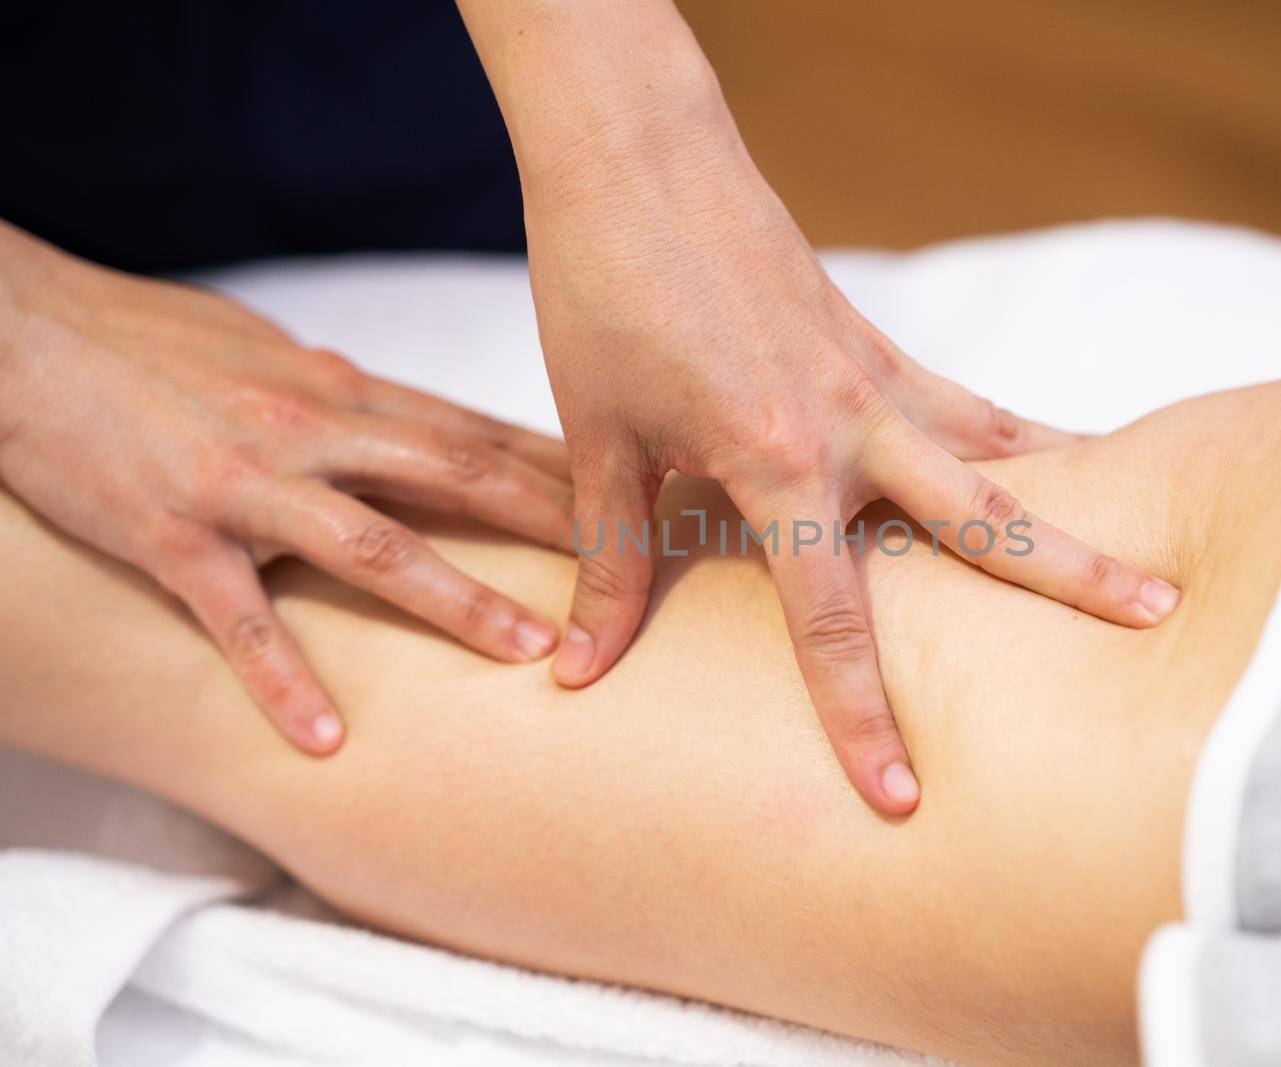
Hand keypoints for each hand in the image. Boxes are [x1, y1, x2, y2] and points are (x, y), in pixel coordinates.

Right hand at [0, 221, 573, 752]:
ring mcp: (246, 485)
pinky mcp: (172, 535)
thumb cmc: (149, 340)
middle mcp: (310, 432)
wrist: (21, 329)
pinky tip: (325, 740)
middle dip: (552, 524)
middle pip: (458, 476)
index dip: (558, 466)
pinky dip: (283, 680)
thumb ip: (346, 394)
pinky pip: (238, 619)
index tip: (629, 496)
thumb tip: (412, 421)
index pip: (472, 430)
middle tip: (632, 568)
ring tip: (531, 654)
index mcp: (339, 389)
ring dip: (457, 601)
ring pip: (374, 546)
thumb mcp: (270, 353)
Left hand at [485, 7, 1181, 815]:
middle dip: (1071, 579)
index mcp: (776, 459)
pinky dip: (1021, 443)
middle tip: (1159, 623)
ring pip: (1002, 457)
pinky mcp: (880, 343)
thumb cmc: (606, 289)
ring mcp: (880, 378)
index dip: (861, 716)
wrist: (637, 154)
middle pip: (985, 523)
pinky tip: (1051, 465)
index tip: (896, 797)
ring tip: (1144, 556)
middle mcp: (853, 424)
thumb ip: (609, 558)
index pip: (832, 618)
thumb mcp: (599, 435)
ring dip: (1074, 508)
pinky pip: (972, 408)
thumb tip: (579, 670)